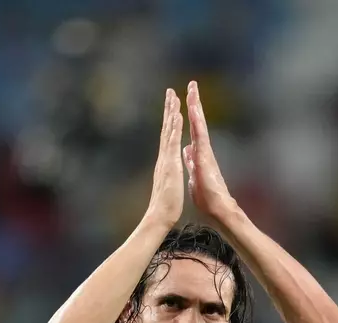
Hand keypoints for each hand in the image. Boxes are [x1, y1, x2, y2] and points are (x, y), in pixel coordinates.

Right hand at [146, 87, 184, 228]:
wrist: (160, 216)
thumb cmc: (166, 204)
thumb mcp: (169, 183)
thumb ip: (169, 172)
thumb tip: (169, 166)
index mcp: (166, 162)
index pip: (167, 137)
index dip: (169, 121)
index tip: (172, 106)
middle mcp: (163, 157)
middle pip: (166, 129)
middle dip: (168, 110)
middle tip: (170, 92)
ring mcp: (165, 159)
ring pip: (168, 131)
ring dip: (171, 113)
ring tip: (174, 96)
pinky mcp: (169, 164)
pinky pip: (172, 142)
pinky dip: (174, 128)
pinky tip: (177, 116)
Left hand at [183, 81, 237, 224]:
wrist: (217, 207)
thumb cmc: (207, 195)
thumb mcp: (194, 174)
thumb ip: (191, 161)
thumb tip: (187, 150)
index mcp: (197, 152)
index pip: (191, 129)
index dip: (187, 114)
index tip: (184, 99)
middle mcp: (202, 149)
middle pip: (197, 122)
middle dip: (193, 103)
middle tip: (192, 84)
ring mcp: (205, 152)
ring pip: (199, 125)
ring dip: (196, 108)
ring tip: (193, 91)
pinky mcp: (205, 158)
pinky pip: (201, 138)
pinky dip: (197, 125)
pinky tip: (194, 114)